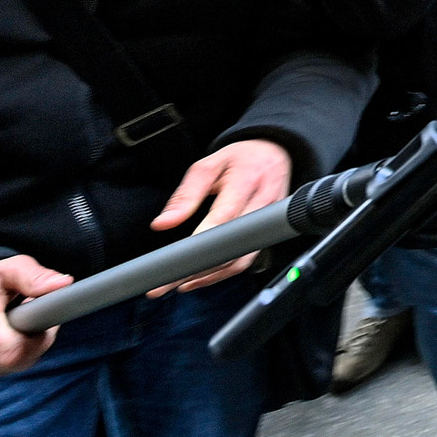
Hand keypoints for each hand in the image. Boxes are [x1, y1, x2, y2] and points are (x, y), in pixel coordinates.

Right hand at [0, 256, 71, 391]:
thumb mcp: (0, 271)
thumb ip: (33, 276)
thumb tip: (64, 284)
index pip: (27, 349)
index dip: (40, 336)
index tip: (36, 318)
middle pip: (18, 361)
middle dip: (25, 342)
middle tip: (16, 320)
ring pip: (3, 370)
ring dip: (7, 351)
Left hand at [147, 138, 291, 295]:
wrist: (274, 154)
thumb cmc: (240, 159)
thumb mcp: (208, 166)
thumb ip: (186, 195)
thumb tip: (162, 223)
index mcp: (247, 181)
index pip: (224, 217)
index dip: (201, 241)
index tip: (177, 259)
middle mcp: (263, 203)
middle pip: (233, 245)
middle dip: (199, 267)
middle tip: (168, 280)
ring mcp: (269, 222)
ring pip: (242, 259)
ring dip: (210, 276)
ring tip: (181, 282)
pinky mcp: (268, 234)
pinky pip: (247, 260)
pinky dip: (223, 272)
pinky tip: (202, 276)